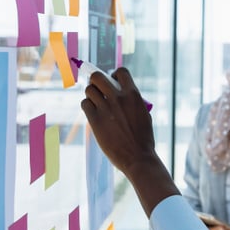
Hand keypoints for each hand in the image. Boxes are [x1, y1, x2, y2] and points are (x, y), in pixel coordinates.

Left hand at [80, 67, 177, 215]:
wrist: (138, 157)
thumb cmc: (143, 138)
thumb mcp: (143, 114)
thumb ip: (132, 102)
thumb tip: (121, 94)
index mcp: (133, 95)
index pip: (121, 72)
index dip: (114, 74)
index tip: (112, 80)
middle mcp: (118, 98)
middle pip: (97, 77)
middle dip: (96, 80)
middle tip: (98, 89)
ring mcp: (105, 108)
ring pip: (89, 90)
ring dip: (91, 94)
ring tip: (96, 103)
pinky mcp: (95, 120)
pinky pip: (85, 104)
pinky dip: (87, 106)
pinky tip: (93, 112)